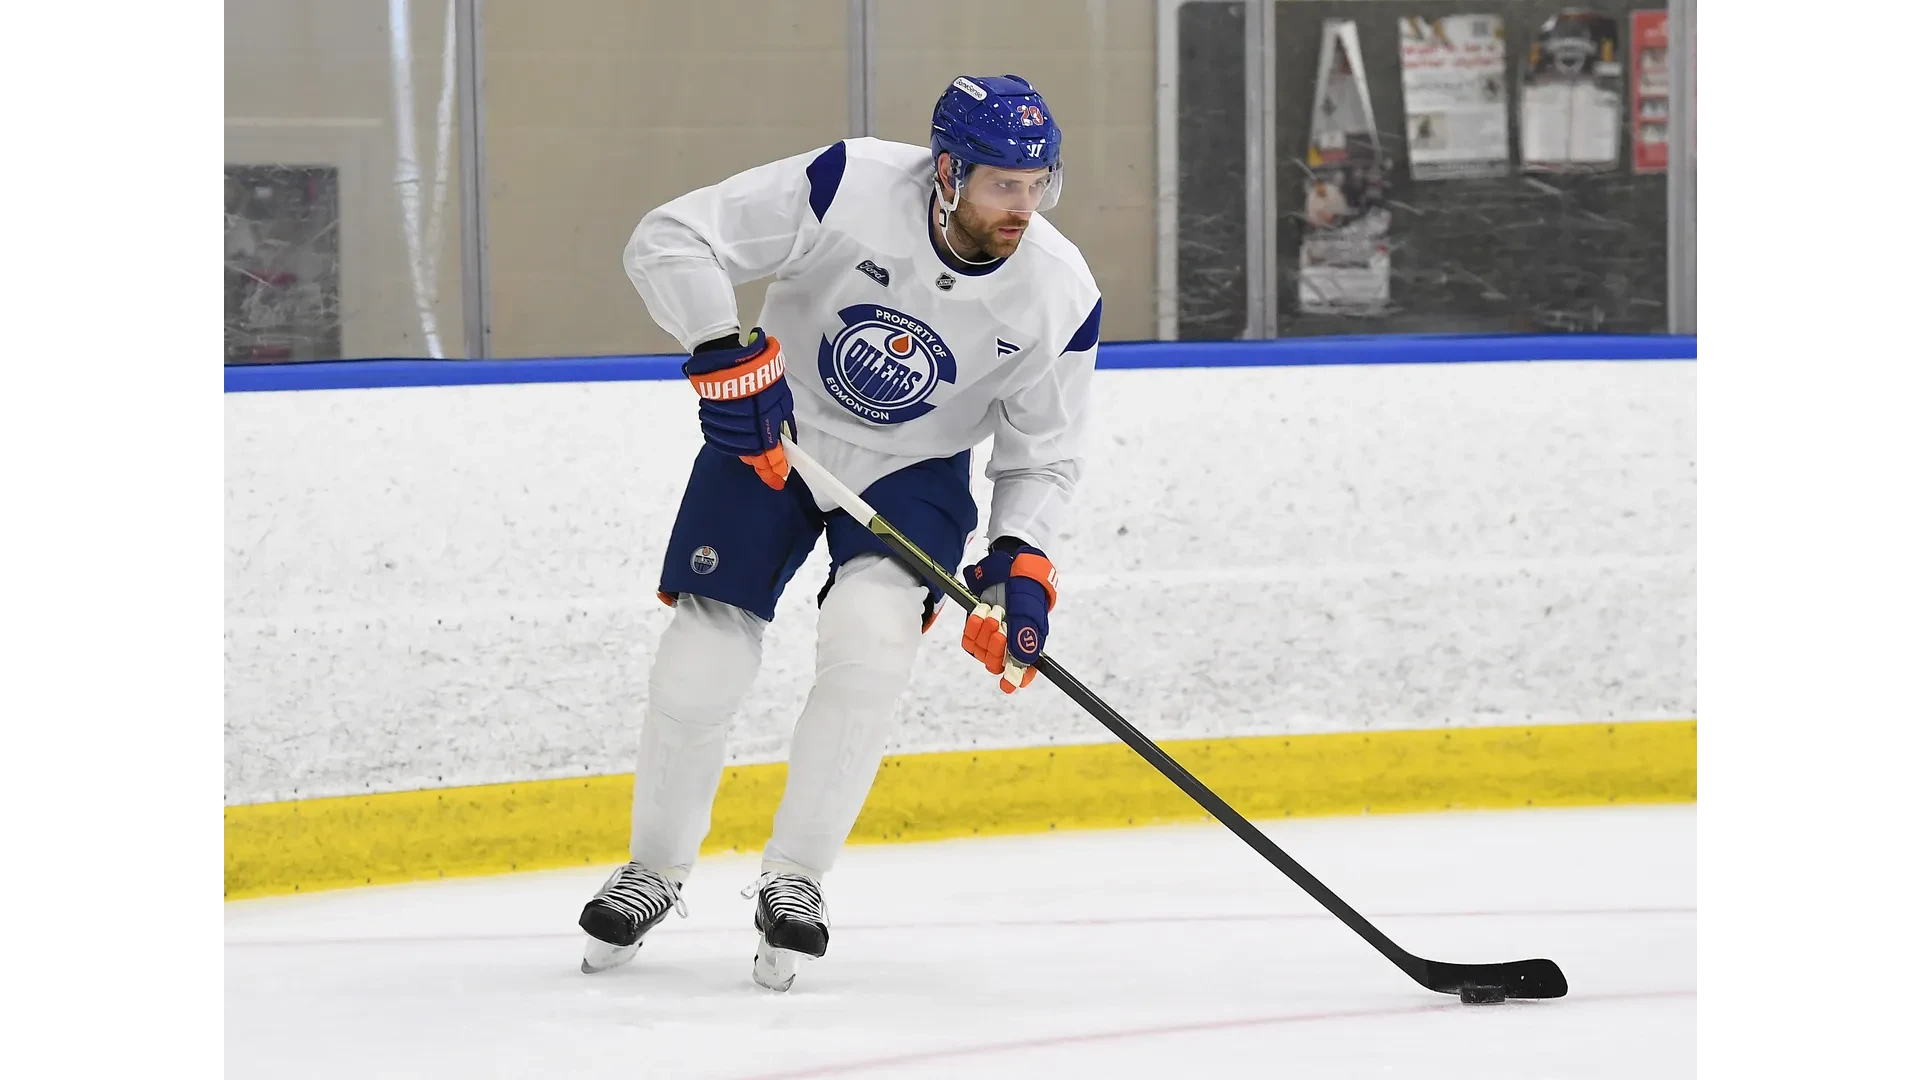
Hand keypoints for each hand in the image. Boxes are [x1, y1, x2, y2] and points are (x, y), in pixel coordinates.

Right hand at [683, 328, 793, 489]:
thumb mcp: (779, 396)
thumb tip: (783, 441)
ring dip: (745, 454)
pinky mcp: (710, 418)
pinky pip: (720, 438)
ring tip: (753, 457)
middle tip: (768, 472)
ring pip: (735, 448)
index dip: (775, 469)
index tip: (779, 480)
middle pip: (752, 454)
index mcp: (763, 421)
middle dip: (761, 464)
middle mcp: (744, 426)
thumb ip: (781, 420)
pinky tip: (735, 442)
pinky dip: (729, 443)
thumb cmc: (758, 373)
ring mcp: (725, 424)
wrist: (726, 358)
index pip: (771, 453)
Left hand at [961, 539, 1057, 693]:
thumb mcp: (1027, 612)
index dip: (1016, 678)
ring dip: (985, 631)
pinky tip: (980, 611)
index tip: (1008, 685)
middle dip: (996, 645)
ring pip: (982, 652)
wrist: (1007, 566)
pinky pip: (969, 640)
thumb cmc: (1024, 589)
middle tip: (1000, 624)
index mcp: (1028, 643)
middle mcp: (1009, 644)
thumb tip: (1023, 664)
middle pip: (997, 663)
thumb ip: (1025, 638)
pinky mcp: (976, 628)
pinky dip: (973, 627)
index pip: (1023, 671)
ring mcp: (991, 636)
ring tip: (994, 611)